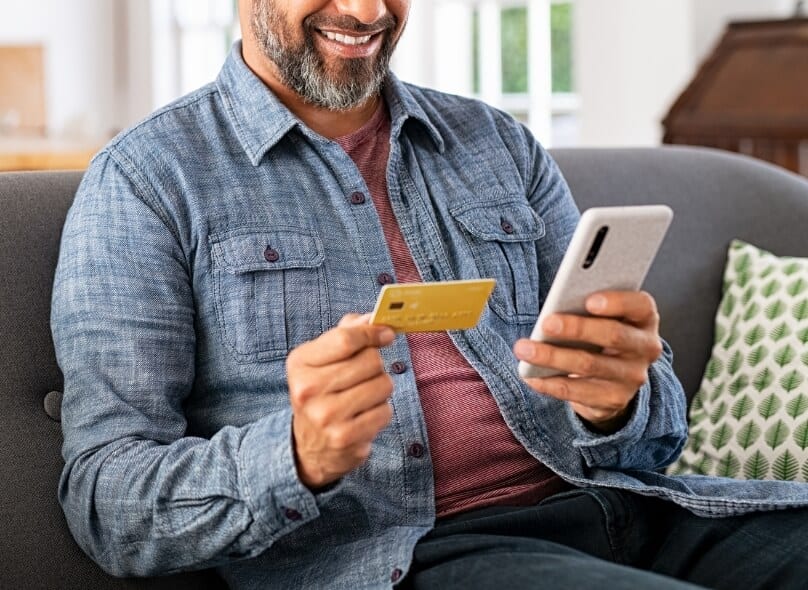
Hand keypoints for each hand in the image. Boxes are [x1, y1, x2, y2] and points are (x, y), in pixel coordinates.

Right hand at [287, 314, 395, 488]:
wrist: (310, 446)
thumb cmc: (321, 392)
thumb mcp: (322, 359)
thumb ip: (346, 333)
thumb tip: (372, 318)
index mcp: (300, 363)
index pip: (345, 338)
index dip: (372, 333)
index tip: (386, 334)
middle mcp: (308, 389)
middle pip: (370, 360)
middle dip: (376, 364)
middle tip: (365, 375)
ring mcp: (326, 416)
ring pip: (383, 384)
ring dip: (380, 388)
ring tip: (363, 397)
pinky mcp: (345, 437)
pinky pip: (385, 411)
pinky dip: (381, 411)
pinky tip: (364, 416)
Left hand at [513, 291, 663, 431]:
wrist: (612, 379)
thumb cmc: (599, 335)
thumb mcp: (602, 318)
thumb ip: (586, 308)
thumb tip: (555, 311)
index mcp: (643, 318)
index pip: (640, 305)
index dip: (617, 302)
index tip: (589, 300)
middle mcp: (645, 347)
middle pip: (613, 335)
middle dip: (577, 328)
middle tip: (546, 323)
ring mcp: (632, 376)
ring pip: (589, 364)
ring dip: (552, 356)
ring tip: (524, 349)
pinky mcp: (614, 399)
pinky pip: (577, 391)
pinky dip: (550, 383)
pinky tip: (530, 376)